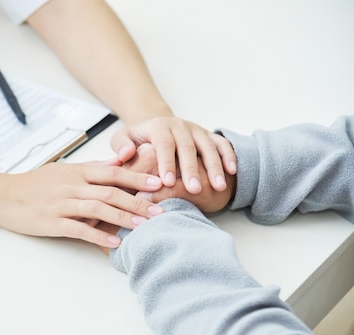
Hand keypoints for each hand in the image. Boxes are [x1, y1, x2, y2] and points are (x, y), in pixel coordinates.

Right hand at [0, 161, 164, 248]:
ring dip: (123, 217)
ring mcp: (61, 204)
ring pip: (98, 209)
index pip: (113, 173)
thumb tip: (117, 164)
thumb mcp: (63, 170)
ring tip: (143, 226)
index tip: (159, 184)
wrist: (2, 195)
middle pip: (110, 191)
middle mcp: (72, 186)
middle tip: (160, 210)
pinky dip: (98, 236)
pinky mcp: (52, 222)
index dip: (137, 179)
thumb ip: (90, 169)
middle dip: (138, 201)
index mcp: (77, 172)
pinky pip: (79, 229)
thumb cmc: (33, 184)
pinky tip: (114, 242)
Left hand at [111, 116, 236, 193]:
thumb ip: (120, 146)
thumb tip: (125, 155)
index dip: (166, 162)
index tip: (168, 182)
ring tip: (219, 186)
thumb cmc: (138, 139)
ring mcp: (196, 130)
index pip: (164, 144)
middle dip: (192, 169)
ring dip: (215, 166)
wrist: (156, 125)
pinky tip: (232, 171)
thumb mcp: (123, 138)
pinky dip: (229, 156)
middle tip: (194, 189)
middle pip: (188, 147)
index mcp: (159, 126)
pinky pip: (221, 143)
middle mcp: (179, 126)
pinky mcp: (208, 135)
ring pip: (208, 146)